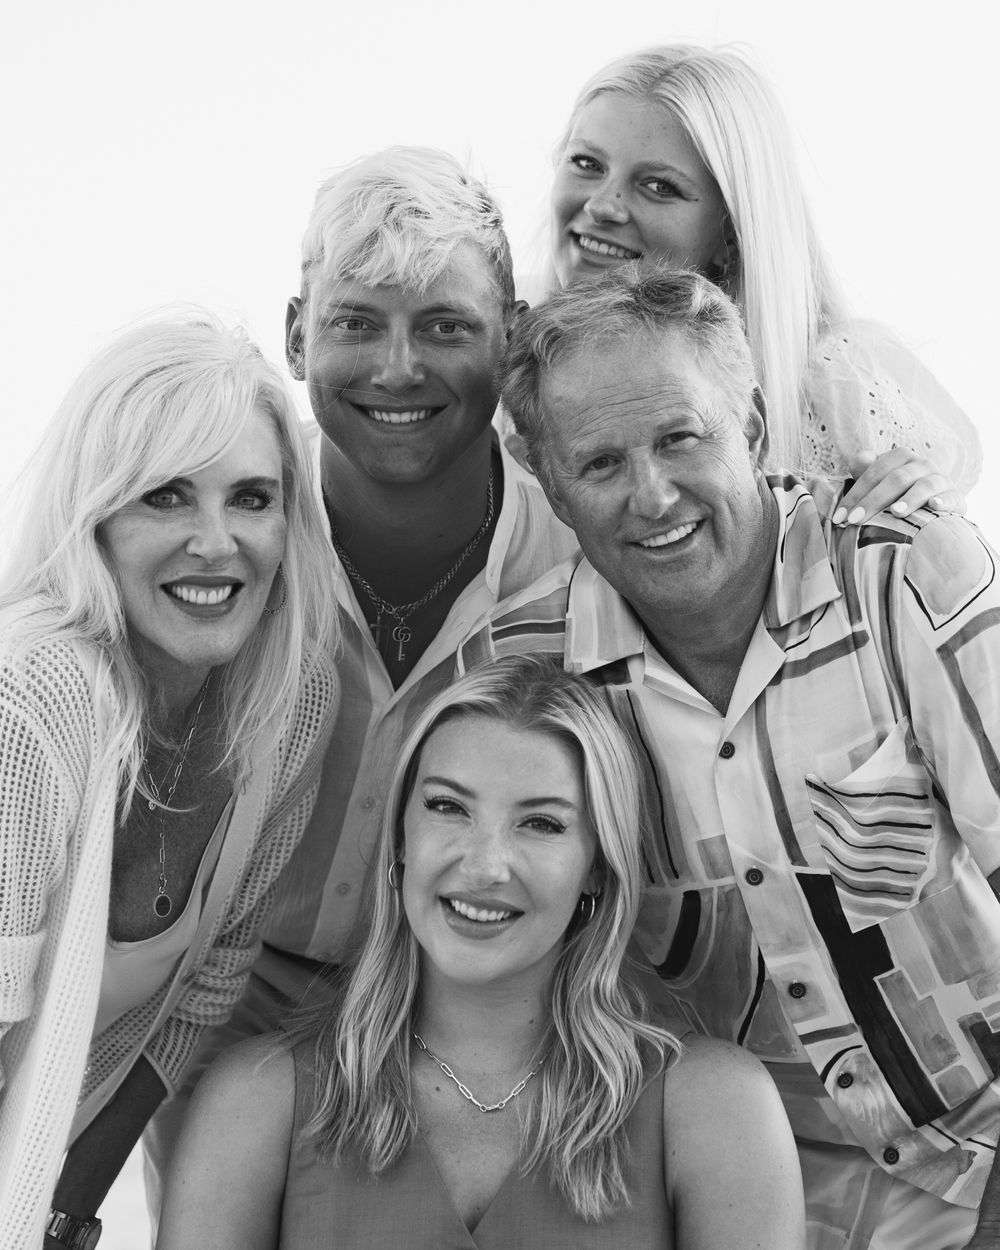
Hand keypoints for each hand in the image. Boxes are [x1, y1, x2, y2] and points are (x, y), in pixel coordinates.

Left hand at [831, 448, 965, 525]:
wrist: (937, 503)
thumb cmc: (899, 493)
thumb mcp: (881, 481)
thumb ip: (867, 471)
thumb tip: (859, 459)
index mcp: (900, 457)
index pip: (874, 472)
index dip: (855, 494)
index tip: (839, 518)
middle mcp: (922, 464)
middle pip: (896, 479)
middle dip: (873, 501)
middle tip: (855, 521)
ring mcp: (940, 479)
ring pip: (924, 485)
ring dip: (910, 498)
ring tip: (895, 512)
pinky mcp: (956, 497)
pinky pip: (951, 497)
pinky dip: (943, 501)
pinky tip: (935, 507)